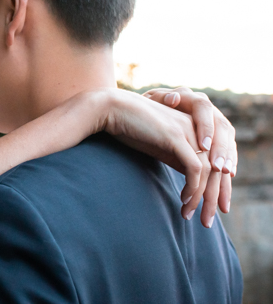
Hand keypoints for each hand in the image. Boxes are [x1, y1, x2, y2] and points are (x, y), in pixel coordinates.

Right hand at [143, 87, 235, 226]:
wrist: (112, 109)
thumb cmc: (132, 127)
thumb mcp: (160, 145)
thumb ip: (178, 157)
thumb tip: (191, 181)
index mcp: (197, 129)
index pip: (217, 163)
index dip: (218, 189)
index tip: (211, 210)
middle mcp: (198, 128)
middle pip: (217, 169)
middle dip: (213, 198)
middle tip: (206, 222)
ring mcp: (188, 131)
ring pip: (209, 171)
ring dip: (202, 197)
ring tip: (189, 214)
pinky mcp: (176, 137)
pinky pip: (194, 168)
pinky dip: (193, 187)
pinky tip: (184, 200)